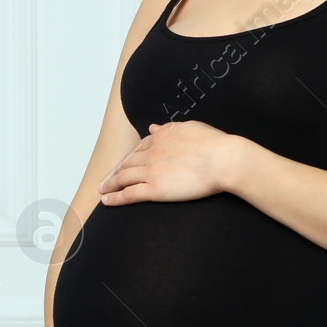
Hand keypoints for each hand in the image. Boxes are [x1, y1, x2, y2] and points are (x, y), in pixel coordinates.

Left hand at [96, 121, 241, 205]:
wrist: (223, 160)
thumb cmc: (214, 144)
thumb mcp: (191, 127)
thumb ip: (170, 128)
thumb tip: (154, 126)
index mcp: (161, 137)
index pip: (139, 147)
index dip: (129, 157)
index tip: (123, 163)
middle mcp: (152, 153)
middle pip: (128, 162)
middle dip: (115, 171)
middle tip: (107, 179)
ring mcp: (151, 171)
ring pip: (124, 177)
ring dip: (110, 184)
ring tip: (102, 189)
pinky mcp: (155, 189)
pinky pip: (129, 194)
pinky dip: (115, 197)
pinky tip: (107, 200)